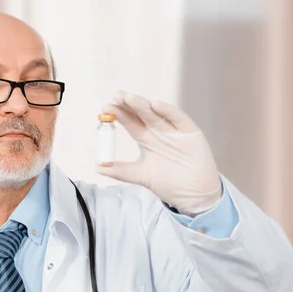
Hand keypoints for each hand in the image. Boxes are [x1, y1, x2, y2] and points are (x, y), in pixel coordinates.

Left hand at [97, 91, 221, 215]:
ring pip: (156, 114)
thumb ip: (121, 171)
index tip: (104, 108)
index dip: (118, 114)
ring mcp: (174, 131)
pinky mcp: (190, 133)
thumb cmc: (168, 183)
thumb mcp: (141, 175)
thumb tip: (98, 166)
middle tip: (114, 96)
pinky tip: (156, 105)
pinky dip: (168, 112)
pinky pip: (179, 119)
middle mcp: (158, 131)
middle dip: (127, 104)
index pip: (130, 122)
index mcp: (146, 138)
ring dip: (143, 105)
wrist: (193, 195)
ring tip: (129, 98)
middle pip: (140, 113)